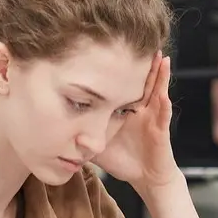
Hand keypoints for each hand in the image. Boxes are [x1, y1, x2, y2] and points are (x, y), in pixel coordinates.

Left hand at [92, 53, 179, 193]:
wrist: (145, 177)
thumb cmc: (123, 159)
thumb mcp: (96, 143)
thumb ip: (79, 132)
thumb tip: (53, 126)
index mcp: (127, 109)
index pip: (122, 83)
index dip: (118, 67)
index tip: (111, 47)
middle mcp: (142, 109)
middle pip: (142, 81)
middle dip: (143, 62)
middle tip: (141, 40)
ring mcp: (153, 118)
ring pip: (157, 92)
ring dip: (160, 76)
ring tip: (161, 58)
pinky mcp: (161, 131)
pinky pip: (164, 117)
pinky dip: (165, 106)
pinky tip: (164, 95)